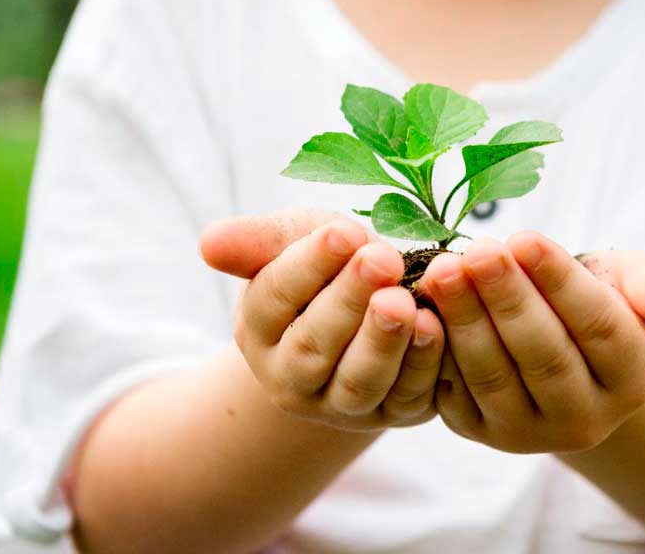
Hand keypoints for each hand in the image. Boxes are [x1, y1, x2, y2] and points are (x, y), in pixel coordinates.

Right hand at [199, 209, 445, 430]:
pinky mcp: (395, 412)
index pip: (274, 298)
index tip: (343, 232)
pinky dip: (423, 363)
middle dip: (349, 300)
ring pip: (359, 382)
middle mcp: (292, 377)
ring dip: (383, 341)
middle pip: (314, 346)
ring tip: (403, 301)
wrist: (376, 302)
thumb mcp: (296, 240)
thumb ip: (259, 241)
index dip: (309, 265)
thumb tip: (209, 243)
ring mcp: (343, 404)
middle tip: (381, 259)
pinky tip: (435, 325)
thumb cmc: (331, 264)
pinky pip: (408, 395)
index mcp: (259, 329)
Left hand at [419, 233, 644, 453]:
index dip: (558, 283)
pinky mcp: (481, 430)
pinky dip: (437, 349)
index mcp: (633, 376)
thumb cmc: (607, 302)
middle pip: (543, 355)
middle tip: (474, 250)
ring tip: (443, 270)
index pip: (597, 326)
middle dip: (505, 299)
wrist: (567, 351)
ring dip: (465, 321)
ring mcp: (530, 432)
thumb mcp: (641, 286)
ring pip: (495, 376)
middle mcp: (586, 417)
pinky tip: (419, 306)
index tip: (524, 237)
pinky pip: (455, 392)